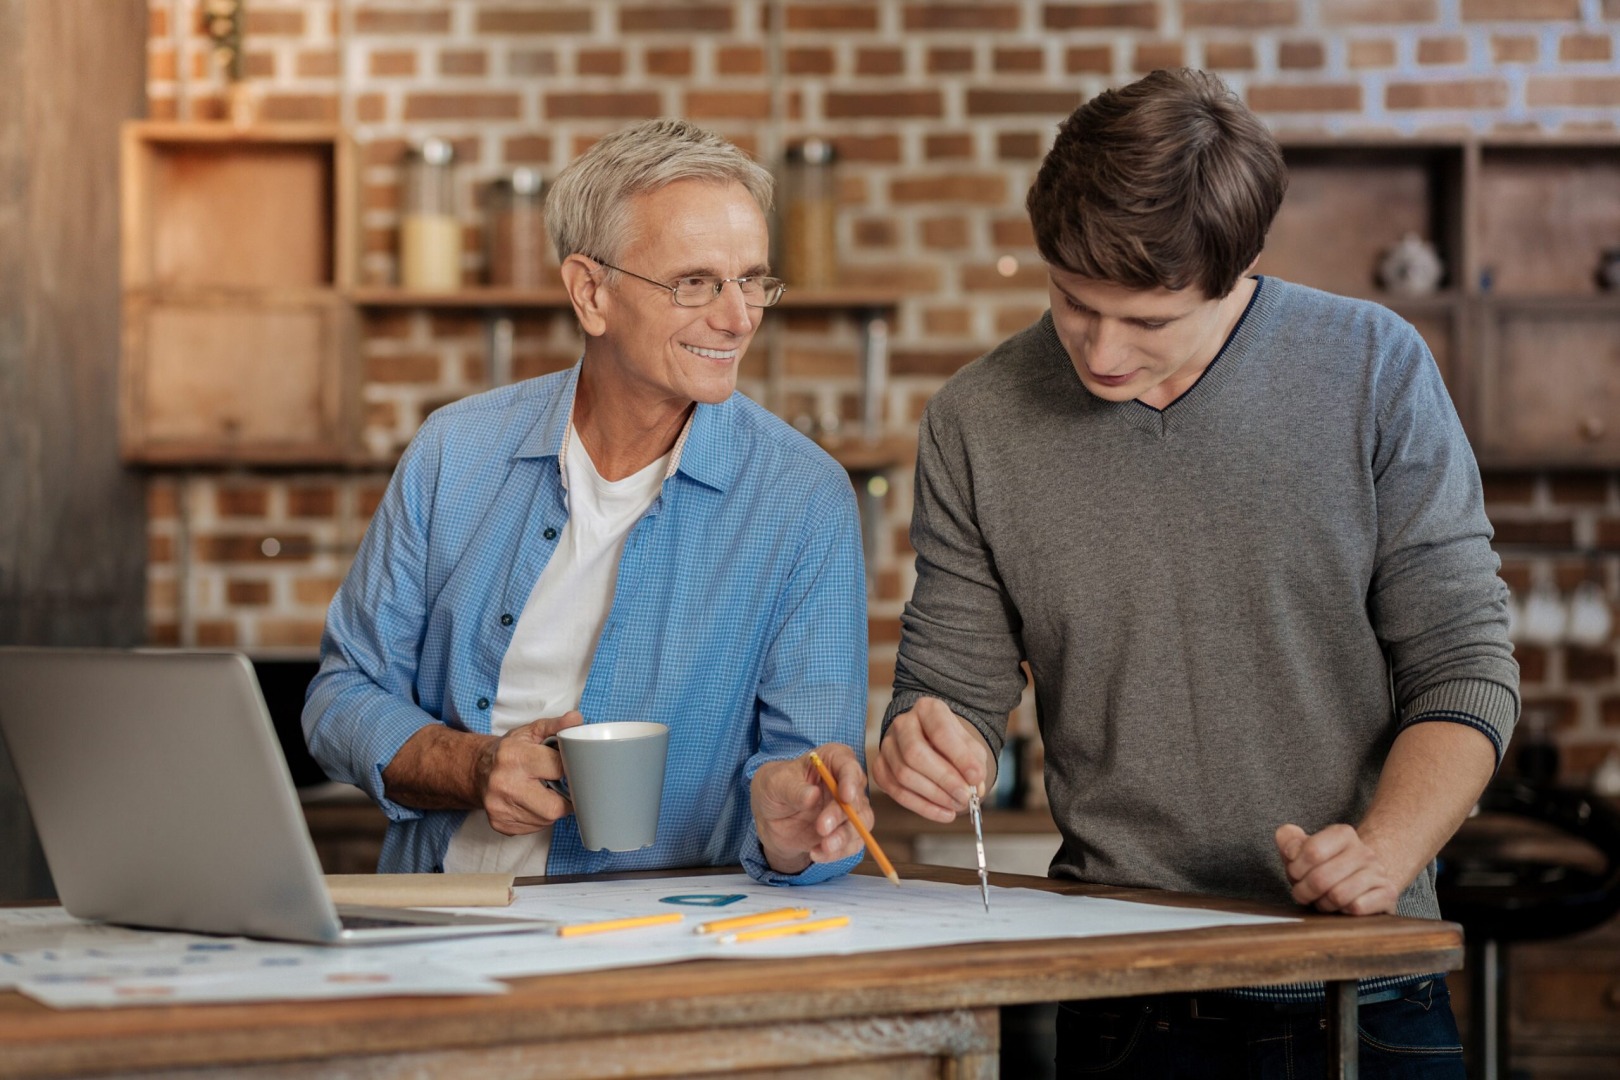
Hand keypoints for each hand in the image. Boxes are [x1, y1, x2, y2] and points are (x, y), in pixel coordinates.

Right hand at [477, 710, 584, 835]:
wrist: (477, 770)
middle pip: (554, 807)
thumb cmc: (509, 751)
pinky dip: (539, 817)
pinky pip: (533, 828)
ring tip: (543, 792)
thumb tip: (576, 719)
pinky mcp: (500, 824)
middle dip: (564, 798)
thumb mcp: (531, 732)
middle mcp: (504, 784)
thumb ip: (556, 726)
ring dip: (551, 808)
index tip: (571, 769)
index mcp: (514, 757)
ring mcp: (500, 808)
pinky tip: (532, 803)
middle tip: (561, 787)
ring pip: (546, 820)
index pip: (558, 769)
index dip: (570, 769)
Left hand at [751, 743, 872, 874]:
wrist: (771, 816)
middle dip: (840, 815)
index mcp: (832, 760)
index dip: (850, 781)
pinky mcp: (846, 832)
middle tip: (821, 827)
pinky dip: (838, 852)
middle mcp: (847, 783)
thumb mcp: (775, 783)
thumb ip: (793, 789)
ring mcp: (849, 809)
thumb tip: (812, 796)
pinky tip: (816, 853)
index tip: (845, 796)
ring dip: (844, 837)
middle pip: (856, 799)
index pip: (849, 766)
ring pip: (861, 823)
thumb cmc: (775, 788)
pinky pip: (853, 843)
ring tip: (823, 847)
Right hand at [872, 696, 995, 822]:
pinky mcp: (880, 767)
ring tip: (957, 805)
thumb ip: (974, 764)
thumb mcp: (970, 747)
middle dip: (943, 779)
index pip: (940, 732)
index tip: (976, 777)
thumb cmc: (952, 745)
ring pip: (903, 775)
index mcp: (927, 709)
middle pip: (915, 754)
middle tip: (964, 796)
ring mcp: (887, 745)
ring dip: (934, 796)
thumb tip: (974, 786)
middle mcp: (902, 723)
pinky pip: (896, 791)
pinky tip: (943, 812)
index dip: (959, 757)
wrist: (931, 744)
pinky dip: (922, 807)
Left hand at [1275, 822, 1401, 914]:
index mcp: (1343, 834)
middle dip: (1304, 891)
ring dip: (1323, 904)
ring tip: (1322, 900)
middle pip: (1321, 878)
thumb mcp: (1303, 849)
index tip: (1295, 874)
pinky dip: (1343, 912)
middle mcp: (1364, 851)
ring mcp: (1379, 872)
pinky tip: (1341, 908)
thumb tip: (1290, 849)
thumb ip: (1289, 839)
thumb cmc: (1326, 866)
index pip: (1312, 852)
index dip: (1295, 869)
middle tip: (1302, 893)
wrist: (1365, 881)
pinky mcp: (1387, 894)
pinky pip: (1357, 908)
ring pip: (1338, 896)